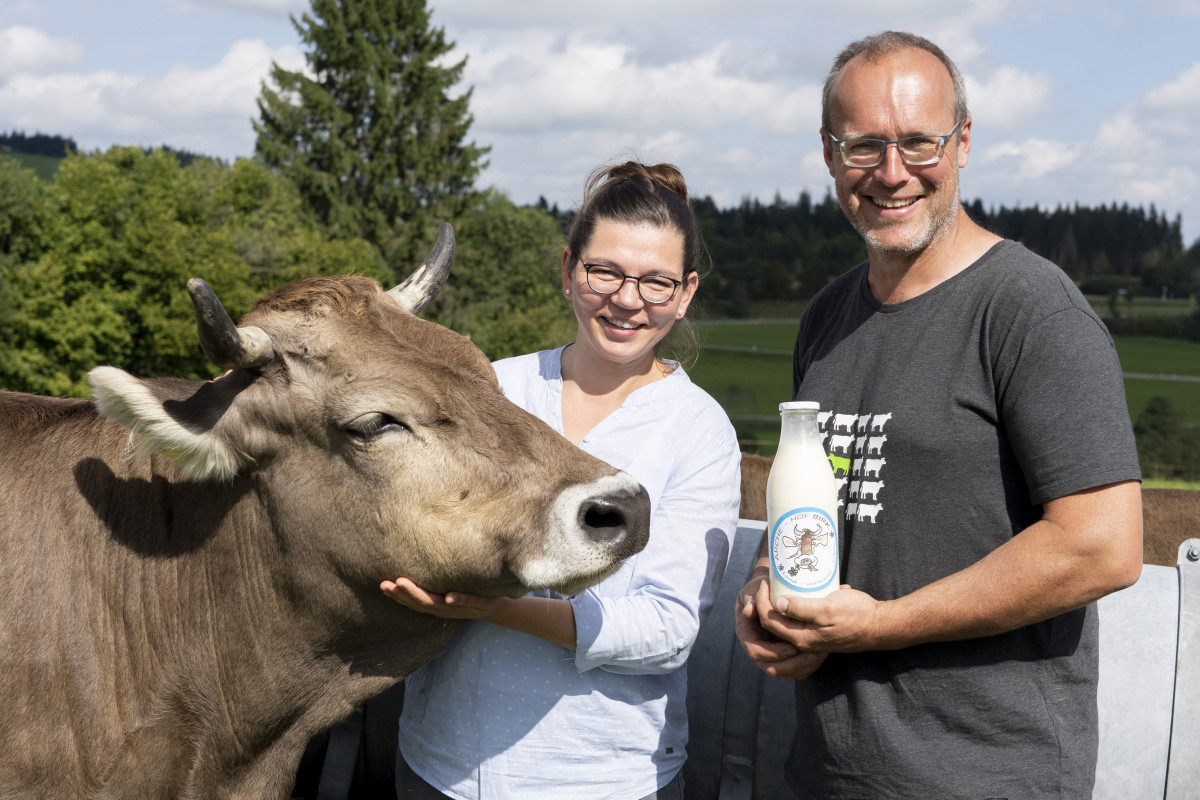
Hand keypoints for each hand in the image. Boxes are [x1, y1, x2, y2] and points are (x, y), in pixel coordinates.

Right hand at [380, 577, 504, 620]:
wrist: (498, 603)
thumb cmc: (469, 591)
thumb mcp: (450, 585)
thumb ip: (436, 577)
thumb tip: (419, 556)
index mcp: (437, 604)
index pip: (413, 601)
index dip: (397, 596)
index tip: (382, 586)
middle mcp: (445, 608)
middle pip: (420, 602)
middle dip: (401, 594)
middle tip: (386, 585)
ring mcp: (460, 607)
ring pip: (436, 603)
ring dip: (419, 594)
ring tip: (403, 583)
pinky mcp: (479, 603)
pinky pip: (466, 600)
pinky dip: (457, 599)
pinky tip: (448, 596)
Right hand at [734, 574, 826, 679]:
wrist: (770, 589)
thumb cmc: (762, 588)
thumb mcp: (754, 590)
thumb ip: (753, 599)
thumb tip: (748, 611)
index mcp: (746, 633)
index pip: (755, 651)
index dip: (772, 652)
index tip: (791, 647)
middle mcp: (757, 646)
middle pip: (771, 668)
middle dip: (792, 665)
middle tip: (811, 656)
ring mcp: (770, 652)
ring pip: (784, 672)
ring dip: (801, 667)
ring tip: (818, 656)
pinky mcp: (783, 655)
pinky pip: (794, 670)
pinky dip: (806, 667)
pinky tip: (820, 656)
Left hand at [757, 580, 881, 653]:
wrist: (880, 625)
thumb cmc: (857, 615)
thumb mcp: (829, 608)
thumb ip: (802, 608)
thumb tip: (777, 604)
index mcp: (802, 638)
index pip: (769, 622)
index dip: (761, 602)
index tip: (765, 582)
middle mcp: (804, 641)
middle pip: (774, 623)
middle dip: (765, 603)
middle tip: (768, 582)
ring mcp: (811, 637)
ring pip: (785, 622)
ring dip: (777, 606)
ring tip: (777, 587)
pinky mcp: (818, 631)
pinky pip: (797, 621)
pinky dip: (791, 608)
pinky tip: (795, 594)